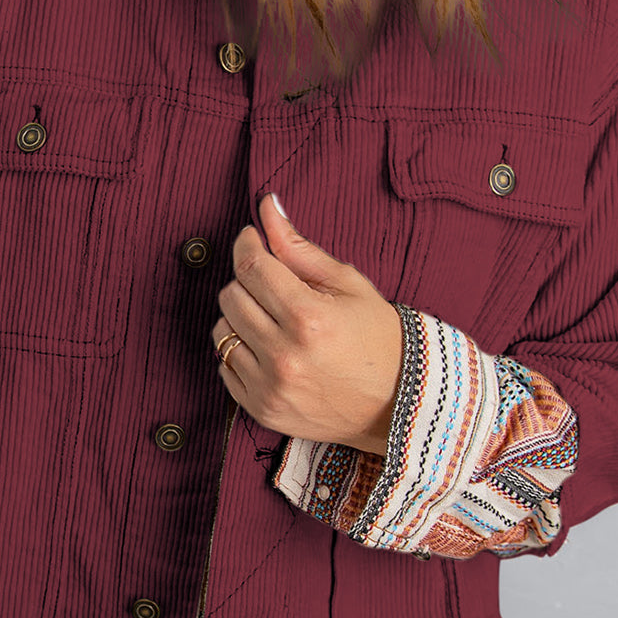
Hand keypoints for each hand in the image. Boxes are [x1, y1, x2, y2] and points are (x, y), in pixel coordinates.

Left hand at [210, 192, 403, 454]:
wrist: (397, 404)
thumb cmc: (377, 338)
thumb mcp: (348, 285)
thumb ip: (300, 248)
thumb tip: (267, 208)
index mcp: (309, 318)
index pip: (252, 267)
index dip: (247, 244)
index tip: (252, 239)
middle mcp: (285, 355)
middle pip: (231, 296)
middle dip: (247, 281)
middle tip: (272, 284)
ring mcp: (271, 387)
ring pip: (221, 331)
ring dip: (240, 317)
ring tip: (272, 319)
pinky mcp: (262, 410)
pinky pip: (224, 367)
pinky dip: (239, 352)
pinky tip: (268, 349)